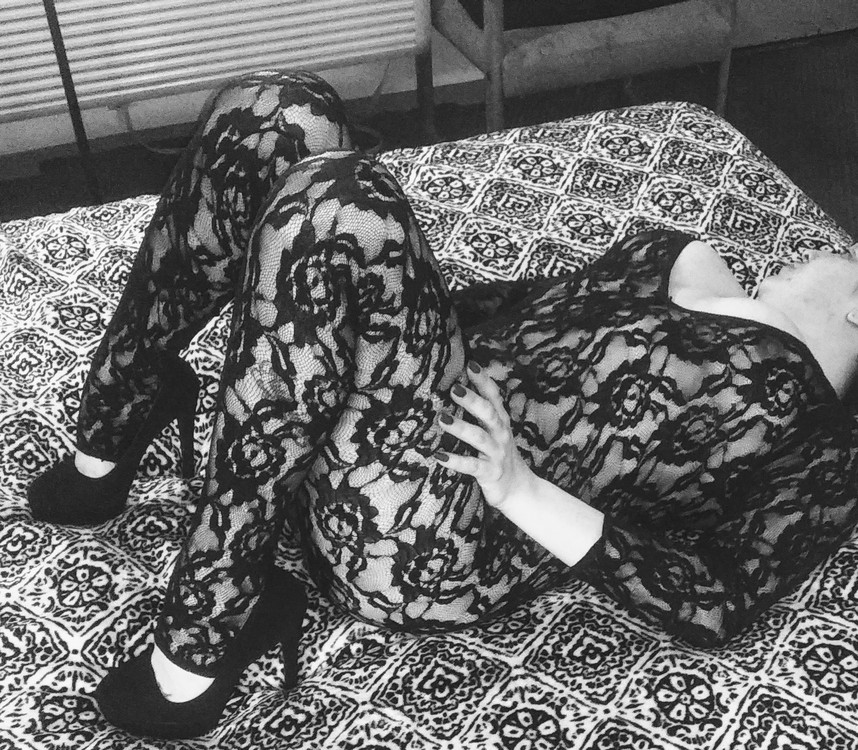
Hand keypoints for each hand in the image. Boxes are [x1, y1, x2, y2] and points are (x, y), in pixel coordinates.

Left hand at [434, 362, 533, 508]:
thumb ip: (483, 411)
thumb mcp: (495, 430)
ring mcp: (496, 454)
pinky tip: (439, 456)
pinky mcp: (490, 473)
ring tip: (442, 419)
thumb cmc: (500, 454)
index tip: (471, 365)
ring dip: (461, 428)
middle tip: (454, 389)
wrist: (519, 489)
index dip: (484, 381)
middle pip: (488, 414)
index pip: (494, 397)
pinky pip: (472, 466)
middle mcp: (501, 434)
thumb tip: (459, 387)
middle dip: (473, 400)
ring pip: (479, 438)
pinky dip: (456, 461)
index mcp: (501, 422)